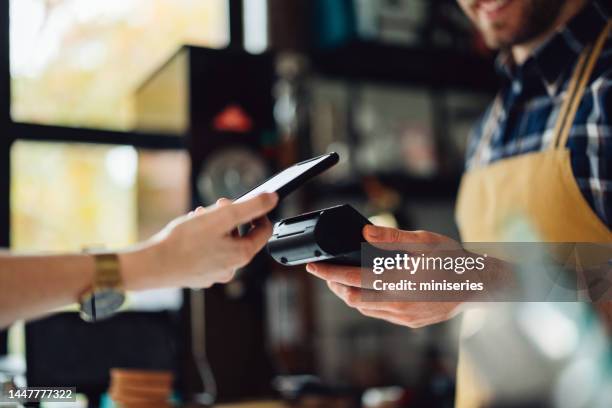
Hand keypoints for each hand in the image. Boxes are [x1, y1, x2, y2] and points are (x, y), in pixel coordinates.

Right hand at [122, 193, 277, 289]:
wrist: (153, 265)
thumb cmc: (184, 242)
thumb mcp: (222, 216)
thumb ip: (251, 207)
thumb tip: (272, 199)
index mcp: (242, 255)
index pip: (263, 232)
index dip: (258, 213)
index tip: (246, 202)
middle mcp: (231, 269)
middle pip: (241, 236)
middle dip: (231, 217)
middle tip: (216, 206)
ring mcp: (214, 274)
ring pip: (223, 243)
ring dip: (215, 226)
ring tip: (199, 216)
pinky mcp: (199, 275)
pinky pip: (209, 252)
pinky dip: (204, 239)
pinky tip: (189, 232)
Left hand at [305, 225, 462, 327]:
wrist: (478, 285)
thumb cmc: (453, 261)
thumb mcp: (425, 241)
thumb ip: (392, 238)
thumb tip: (364, 233)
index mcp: (399, 281)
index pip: (353, 279)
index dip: (329, 273)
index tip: (314, 266)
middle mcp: (398, 303)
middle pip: (353, 299)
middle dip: (335, 286)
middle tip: (324, 273)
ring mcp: (404, 315)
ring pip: (364, 309)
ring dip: (349, 295)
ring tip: (341, 280)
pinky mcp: (410, 322)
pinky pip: (379, 314)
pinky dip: (366, 302)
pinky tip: (366, 290)